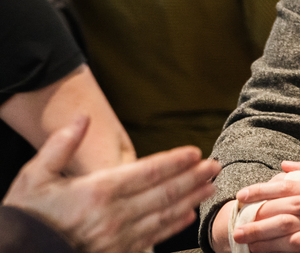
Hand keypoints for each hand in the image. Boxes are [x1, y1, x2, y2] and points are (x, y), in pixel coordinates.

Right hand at [2, 116, 219, 252]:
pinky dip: (173, 225)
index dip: (174, 161)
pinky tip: (187, 214)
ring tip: (209, 186)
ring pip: (163, 216)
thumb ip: (60, 145)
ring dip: (190, 199)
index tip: (195, 152)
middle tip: (215, 166)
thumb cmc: (25, 216)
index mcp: (96, 192)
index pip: (147, 172)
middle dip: (193, 177)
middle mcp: (112, 216)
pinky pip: (152, 238)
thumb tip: (82, 118)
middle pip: (163, 193)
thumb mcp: (34, 176)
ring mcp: (116, 239)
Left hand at [229, 162, 299, 251]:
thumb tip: (285, 165)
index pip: (291, 185)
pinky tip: (283, 247)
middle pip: (289, 207)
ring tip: (247, 240)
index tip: (242, 195)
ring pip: (298, 227)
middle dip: (260, 215)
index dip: (264, 190)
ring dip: (270, 235)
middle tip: (235, 223)